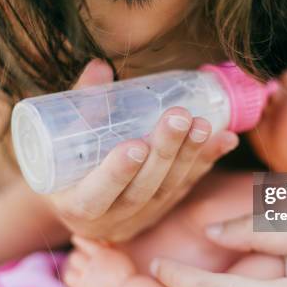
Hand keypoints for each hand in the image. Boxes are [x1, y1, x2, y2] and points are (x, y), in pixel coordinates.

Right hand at [45, 60, 238, 241]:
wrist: (79, 194)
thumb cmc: (64, 160)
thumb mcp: (61, 137)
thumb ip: (81, 103)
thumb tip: (100, 67)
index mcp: (75, 206)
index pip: (94, 196)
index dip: (116, 174)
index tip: (135, 145)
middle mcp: (110, 219)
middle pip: (141, 191)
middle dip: (164, 153)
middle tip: (179, 117)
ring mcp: (140, 218)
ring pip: (168, 190)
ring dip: (189, 156)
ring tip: (202, 124)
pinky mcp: (162, 209)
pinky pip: (186, 187)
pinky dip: (205, 162)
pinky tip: (225, 139)